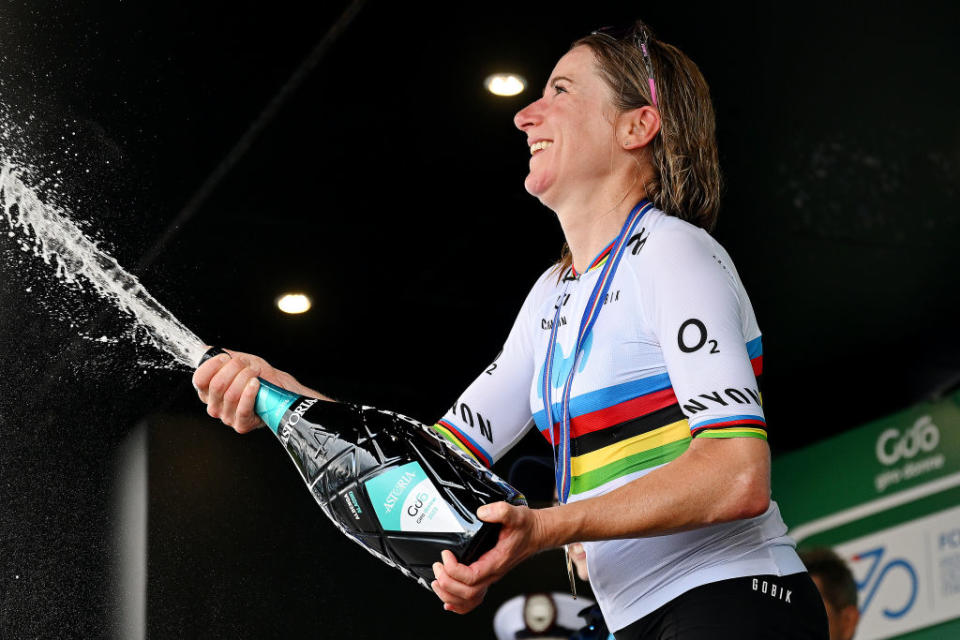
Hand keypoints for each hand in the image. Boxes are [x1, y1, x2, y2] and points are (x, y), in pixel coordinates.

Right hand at [192, 348, 290, 432]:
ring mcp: (227, 417)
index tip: (226, 358)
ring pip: (231, 395)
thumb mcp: (237, 363)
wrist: (277, 388)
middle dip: (234, 368)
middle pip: (217, 385)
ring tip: (255, 372)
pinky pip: (242, 409)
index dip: (212, 365)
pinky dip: (250, 393)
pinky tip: (255, 384)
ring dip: (245, 378)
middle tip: (246, 364)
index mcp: (208, 392)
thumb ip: (219, 356)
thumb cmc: (256, 376)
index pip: (199, 379)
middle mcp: (214, 406)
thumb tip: (204, 350)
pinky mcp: (242, 424)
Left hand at [430, 501, 546, 613]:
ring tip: (436, 581)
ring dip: (448, 594)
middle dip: (447, 582)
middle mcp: (493, 574)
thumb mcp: (515, 514)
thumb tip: (481, 513)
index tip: (446, 554)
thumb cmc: (526, 527)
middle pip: (467, 593)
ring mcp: (490, 577)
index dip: (454, 569)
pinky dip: (457, 603)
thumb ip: (500, 511)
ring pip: (468, 600)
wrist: (537, 534)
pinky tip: (447, 599)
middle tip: (438, 566)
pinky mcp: (487, 576)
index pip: (472, 577)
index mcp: (496, 562)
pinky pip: (473, 599)